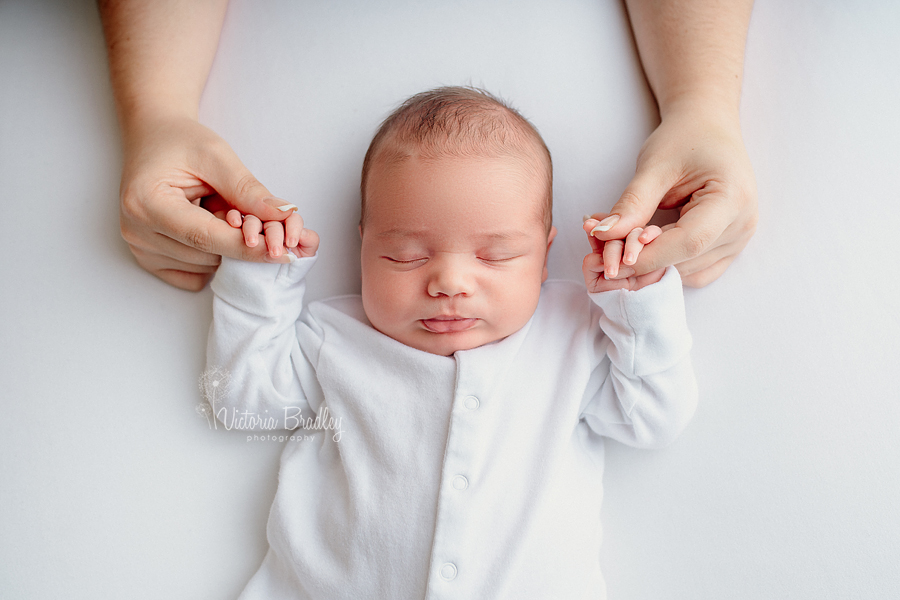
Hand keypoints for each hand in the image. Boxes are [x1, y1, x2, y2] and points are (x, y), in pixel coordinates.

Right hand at [118, 115, 300, 289]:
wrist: (153, 138)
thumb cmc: (180, 141)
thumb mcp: (216, 155)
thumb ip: (248, 190)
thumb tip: (285, 215)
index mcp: (146, 203)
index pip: (205, 238)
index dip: (247, 247)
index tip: (282, 250)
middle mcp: (136, 231)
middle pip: (207, 256)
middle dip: (240, 241)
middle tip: (251, 214)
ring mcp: (139, 248)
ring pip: (205, 268)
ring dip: (225, 246)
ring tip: (218, 211)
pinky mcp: (148, 259)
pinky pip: (194, 276)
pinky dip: (211, 258)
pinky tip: (207, 228)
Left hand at [588, 103, 757, 286]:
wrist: (707, 127)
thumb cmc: (684, 138)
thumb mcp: (654, 166)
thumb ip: (632, 204)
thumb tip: (600, 235)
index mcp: (733, 198)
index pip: (689, 242)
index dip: (648, 256)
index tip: (610, 259)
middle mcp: (743, 224)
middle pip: (687, 261)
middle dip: (642, 263)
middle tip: (601, 252)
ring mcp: (739, 239)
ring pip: (689, 272)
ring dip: (650, 267)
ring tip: (616, 246)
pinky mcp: (728, 246)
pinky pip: (695, 271)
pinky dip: (665, 266)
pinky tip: (641, 250)